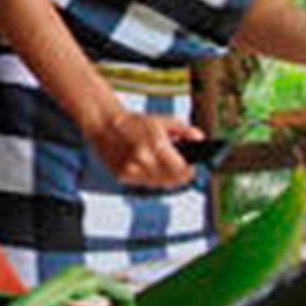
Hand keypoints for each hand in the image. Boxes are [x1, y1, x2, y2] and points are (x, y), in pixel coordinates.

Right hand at [86, 107, 207, 188]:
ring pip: (159, 185)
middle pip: (172, 181)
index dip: (190, 170)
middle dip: (179, 175)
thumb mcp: (163, 120)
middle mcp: (143, 160)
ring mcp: (132, 170)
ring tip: (163, 165)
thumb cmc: (133, 122)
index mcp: (156, 145)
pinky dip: (150, 178)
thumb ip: (184, 130)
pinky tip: (149, 167)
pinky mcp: (122, 176)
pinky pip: (144, 184)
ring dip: (165, 178)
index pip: (182, 170)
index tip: (191, 166)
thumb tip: (200, 139)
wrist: (104, 124)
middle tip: (180, 167)